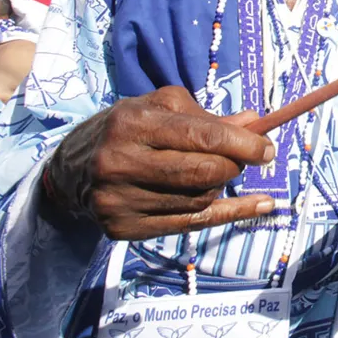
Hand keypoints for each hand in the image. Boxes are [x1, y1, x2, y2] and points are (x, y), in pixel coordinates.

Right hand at [46, 87, 275, 240]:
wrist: (70, 170)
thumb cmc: (126, 129)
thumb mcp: (160, 108)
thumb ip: (207, 117)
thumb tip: (255, 123)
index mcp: (132, 124)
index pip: (201, 136)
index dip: (243, 144)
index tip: (267, 149)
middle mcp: (120, 163)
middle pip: (203, 172)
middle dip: (234, 165)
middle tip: (243, 159)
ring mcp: (119, 200)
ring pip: (198, 200)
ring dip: (220, 186)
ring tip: (212, 172)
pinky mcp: (122, 229)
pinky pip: (190, 225)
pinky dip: (230, 214)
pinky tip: (260, 206)